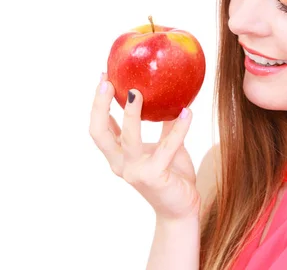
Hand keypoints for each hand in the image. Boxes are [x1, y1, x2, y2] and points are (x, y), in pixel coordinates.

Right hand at [89, 73, 199, 220]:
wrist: (182, 209)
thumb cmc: (172, 176)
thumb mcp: (163, 147)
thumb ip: (161, 127)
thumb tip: (167, 97)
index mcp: (118, 156)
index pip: (99, 127)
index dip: (98, 103)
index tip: (104, 78)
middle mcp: (121, 164)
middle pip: (99, 133)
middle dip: (100, 106)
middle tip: (107, 82)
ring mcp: (135, 172)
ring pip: (128, 138)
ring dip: (132, 113)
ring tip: (139, 92)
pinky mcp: (154, 176)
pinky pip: (167, 146)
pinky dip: (178, 128)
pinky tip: (188, 112)